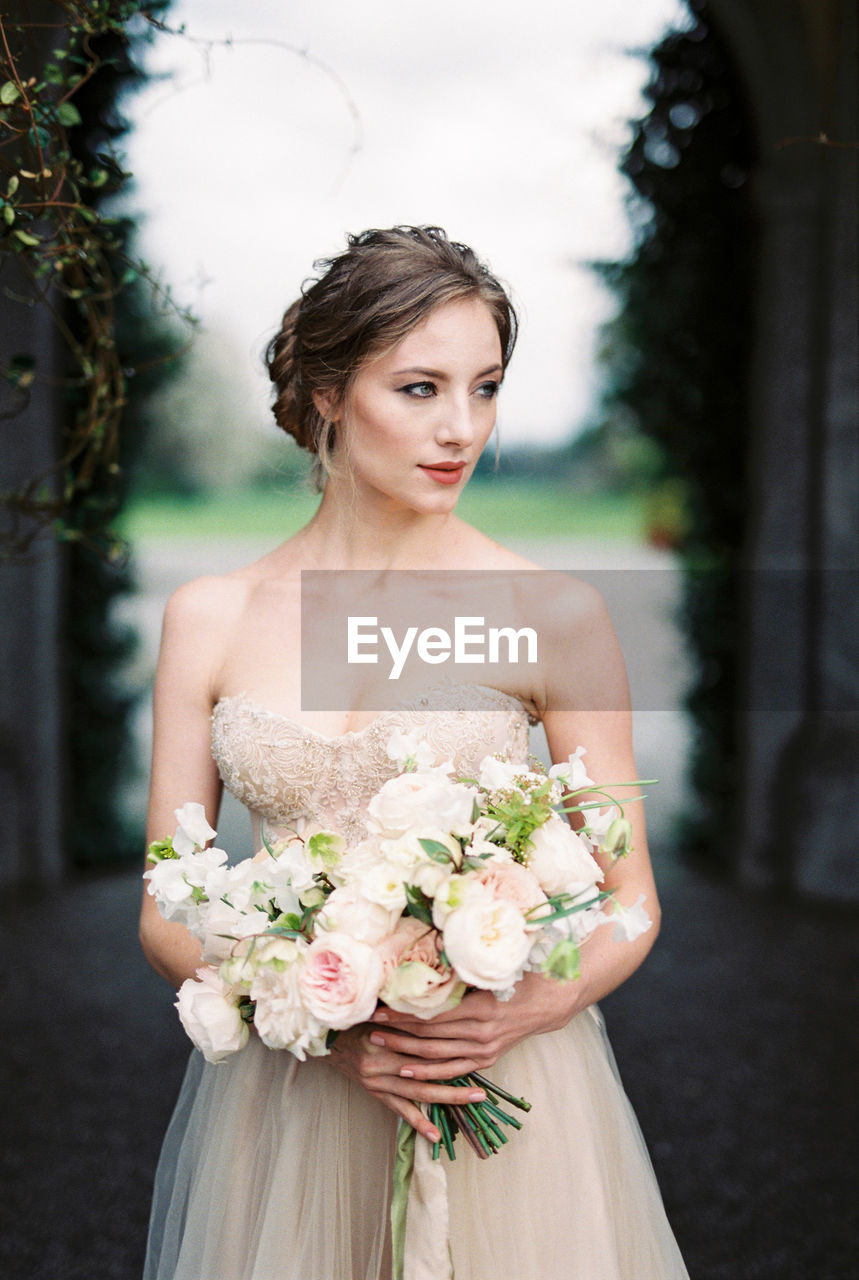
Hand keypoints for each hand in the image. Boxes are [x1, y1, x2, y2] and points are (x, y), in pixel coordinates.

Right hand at [327, 1020, 488, 1143]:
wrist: (327, 1037)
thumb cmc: (357, 1017)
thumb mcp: (379, 1007)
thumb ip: (406, 1008)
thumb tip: (441, 998)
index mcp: (383, 1037)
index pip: (424, 1045)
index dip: (451, 1047)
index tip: (476, 1048)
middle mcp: (380, 1061)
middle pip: (426, 1071)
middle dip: (456, 1078)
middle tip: (482, 1090)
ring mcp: (377, 1080)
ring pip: (418, 1091)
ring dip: (447, 1098)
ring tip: (471, 1102)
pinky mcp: (375, 1092)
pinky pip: (399, 1109)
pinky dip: (418, 1122)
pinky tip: (435, 1135)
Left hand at [366, 972, 580, 1082]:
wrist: (547, 1002)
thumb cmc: (518, 978)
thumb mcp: (491, 969)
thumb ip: (461, 969)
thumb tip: (426, 955)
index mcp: (479, 1007)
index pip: (431, 1013)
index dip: (402, 1012)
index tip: (378, 1007)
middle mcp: (480, 1032)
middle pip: (428, 1036)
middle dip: (396, 1031)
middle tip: (369, 1026)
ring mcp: (484, 1049)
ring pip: (436, 1055)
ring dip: (405, 1052)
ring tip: (380, 1044)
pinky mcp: (486, 1059)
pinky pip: (452, 1069)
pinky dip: (428, 1072)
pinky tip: (406, 1071)